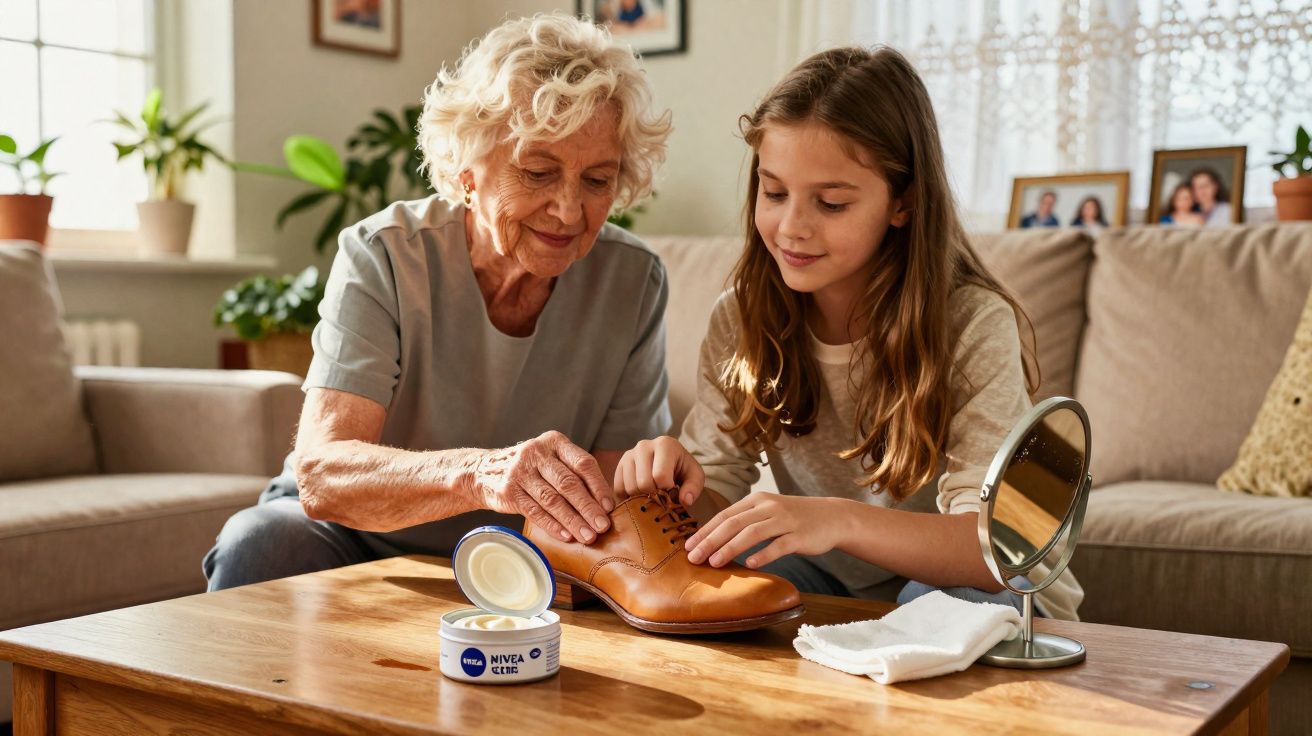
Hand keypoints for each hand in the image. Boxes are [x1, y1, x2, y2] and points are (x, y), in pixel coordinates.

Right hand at [470, 430, 614, 543]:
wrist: (484, 471)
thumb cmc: (531, 468)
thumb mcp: (551, 459)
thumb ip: (574, 473)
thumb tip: (605, 504)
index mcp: (554, 442)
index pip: (583, 463)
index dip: (598, 486)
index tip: (609, 507)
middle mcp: (537, 453)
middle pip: (568, 483)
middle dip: (588, 508)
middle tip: (602, 527)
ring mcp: (520, 472)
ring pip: (552, 500)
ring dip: (573, 521)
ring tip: (588, 536)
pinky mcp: (508, 491)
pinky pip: (535, 511)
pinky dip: (552, 525)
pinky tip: (566, 536)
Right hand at [613, 436, 704, 506]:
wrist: (669, 462)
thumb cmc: (682, 469)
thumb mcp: (695, 476)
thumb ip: (694, 488)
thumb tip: (684, 501)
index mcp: (665, 444)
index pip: (660, 475)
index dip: (667, 490)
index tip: (673, 491)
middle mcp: (643, 445)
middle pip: (643, 483)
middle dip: (654, 495)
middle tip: (661, 494)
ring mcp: (629, 455)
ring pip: (630, 488)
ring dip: (641, 497)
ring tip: (652, 493)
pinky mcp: (619, 465)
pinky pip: (619, 489)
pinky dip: (629, 497)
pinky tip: (640, 494)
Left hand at [684, 494, 846, 568]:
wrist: (832, 517)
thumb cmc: (794, 518)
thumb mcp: (767, 512)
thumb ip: (745, 520)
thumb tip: (713, 538)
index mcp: (757, 500)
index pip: (725, 515)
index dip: (705, 530)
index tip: (687, 546)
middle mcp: (769, 507)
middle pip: (734, 523)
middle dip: (710, 540)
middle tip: (693, 557)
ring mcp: (785, 520)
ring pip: (752, 533)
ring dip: (730, 548)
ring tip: (714, 562)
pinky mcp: (800, 535)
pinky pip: (779, 545)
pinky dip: (763, 554)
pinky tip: (750, 565)